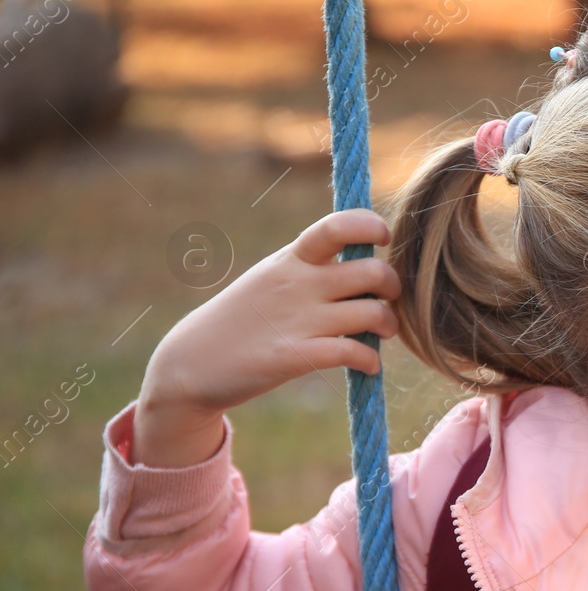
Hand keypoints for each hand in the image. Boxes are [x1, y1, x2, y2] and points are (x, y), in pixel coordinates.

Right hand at [134, 209, 401, 466]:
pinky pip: (352, 352)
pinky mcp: (294, 357)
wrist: (190, 363)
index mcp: (291, 259)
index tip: (383, 239)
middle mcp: (297, 284)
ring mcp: (296, 320)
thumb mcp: (272, 278)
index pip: (339, 225)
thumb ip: (314, 267)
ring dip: (389, 325)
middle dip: (394, 287)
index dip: (370, 226)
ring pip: (372, 313)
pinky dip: (370, 361)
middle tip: (389, 302)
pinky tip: (368, 365)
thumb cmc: (243, 319)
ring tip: (382, 335)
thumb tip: (368, 262)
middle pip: (372, 272)